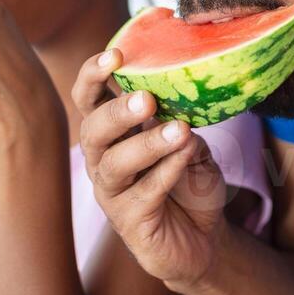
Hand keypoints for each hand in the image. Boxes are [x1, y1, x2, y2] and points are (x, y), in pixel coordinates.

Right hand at [72, 48, 227, 291]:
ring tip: (179, 129)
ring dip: (147, 143)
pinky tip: (186, 155)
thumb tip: (179, 92)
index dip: (93, 75)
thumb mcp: (189, 140)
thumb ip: (179, 117)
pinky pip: (144, 193)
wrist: (203, 239)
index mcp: (113, 132)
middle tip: (147, 99)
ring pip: (115, 163)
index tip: (115, 55)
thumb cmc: (190, 181)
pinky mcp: (130, 222)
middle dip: (117, 112)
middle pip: (93, 130)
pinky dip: (166, 171)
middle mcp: (104, 160)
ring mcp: (113, 193)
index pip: (90, 98)